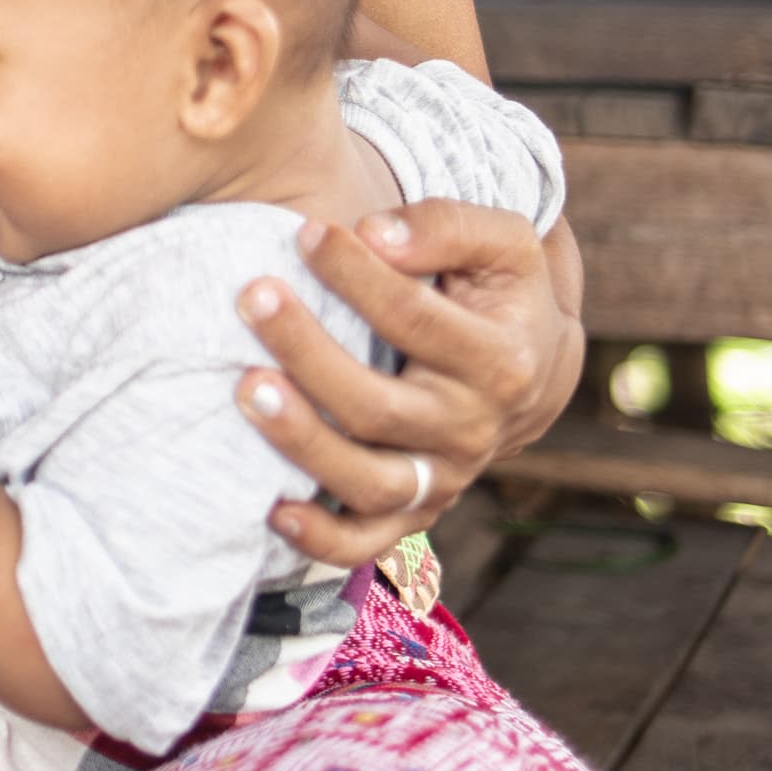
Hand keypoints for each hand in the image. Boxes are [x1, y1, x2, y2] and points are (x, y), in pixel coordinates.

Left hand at [226, 199, 583, 568]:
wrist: (527, 369)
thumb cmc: (497, 292)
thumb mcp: (501, 245)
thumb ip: (447, 227)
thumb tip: (374, 233)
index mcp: (500, 363)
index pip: (416, 320)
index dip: (356, 276)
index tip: (304, 231)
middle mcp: (471, 431)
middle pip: (379, 407)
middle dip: (308, 352)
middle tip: (252, 297)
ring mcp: (441, 480)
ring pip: (366, 480)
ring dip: (300, 441)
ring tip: (244, 388)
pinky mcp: (412, 513)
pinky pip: (364, 543)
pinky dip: (320, 540)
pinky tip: (272, 511)